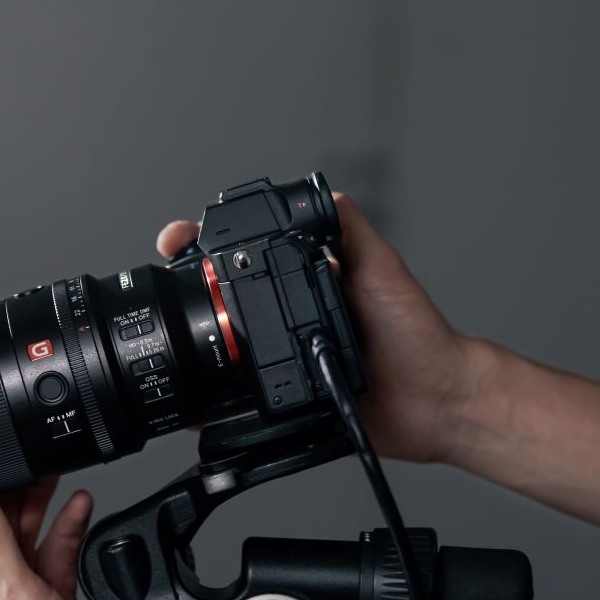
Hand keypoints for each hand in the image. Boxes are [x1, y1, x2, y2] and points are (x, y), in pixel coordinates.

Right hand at [157, 194, 479, 462]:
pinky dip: (213, 407)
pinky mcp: (283, 403)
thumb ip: (349, 226)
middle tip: (166, 283)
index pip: (242, 255)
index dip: (204, 247)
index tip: (179, 242)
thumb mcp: (380, 265)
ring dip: (194, 351)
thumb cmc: (415, 332)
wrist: (433, 399)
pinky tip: (199, 401)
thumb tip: (314, 191)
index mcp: (301, 280)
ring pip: (220, 354)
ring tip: (176, 338)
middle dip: (183, 293)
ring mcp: (280, 362)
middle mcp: (285, 318)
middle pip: (219, 302)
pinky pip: (237, 406)